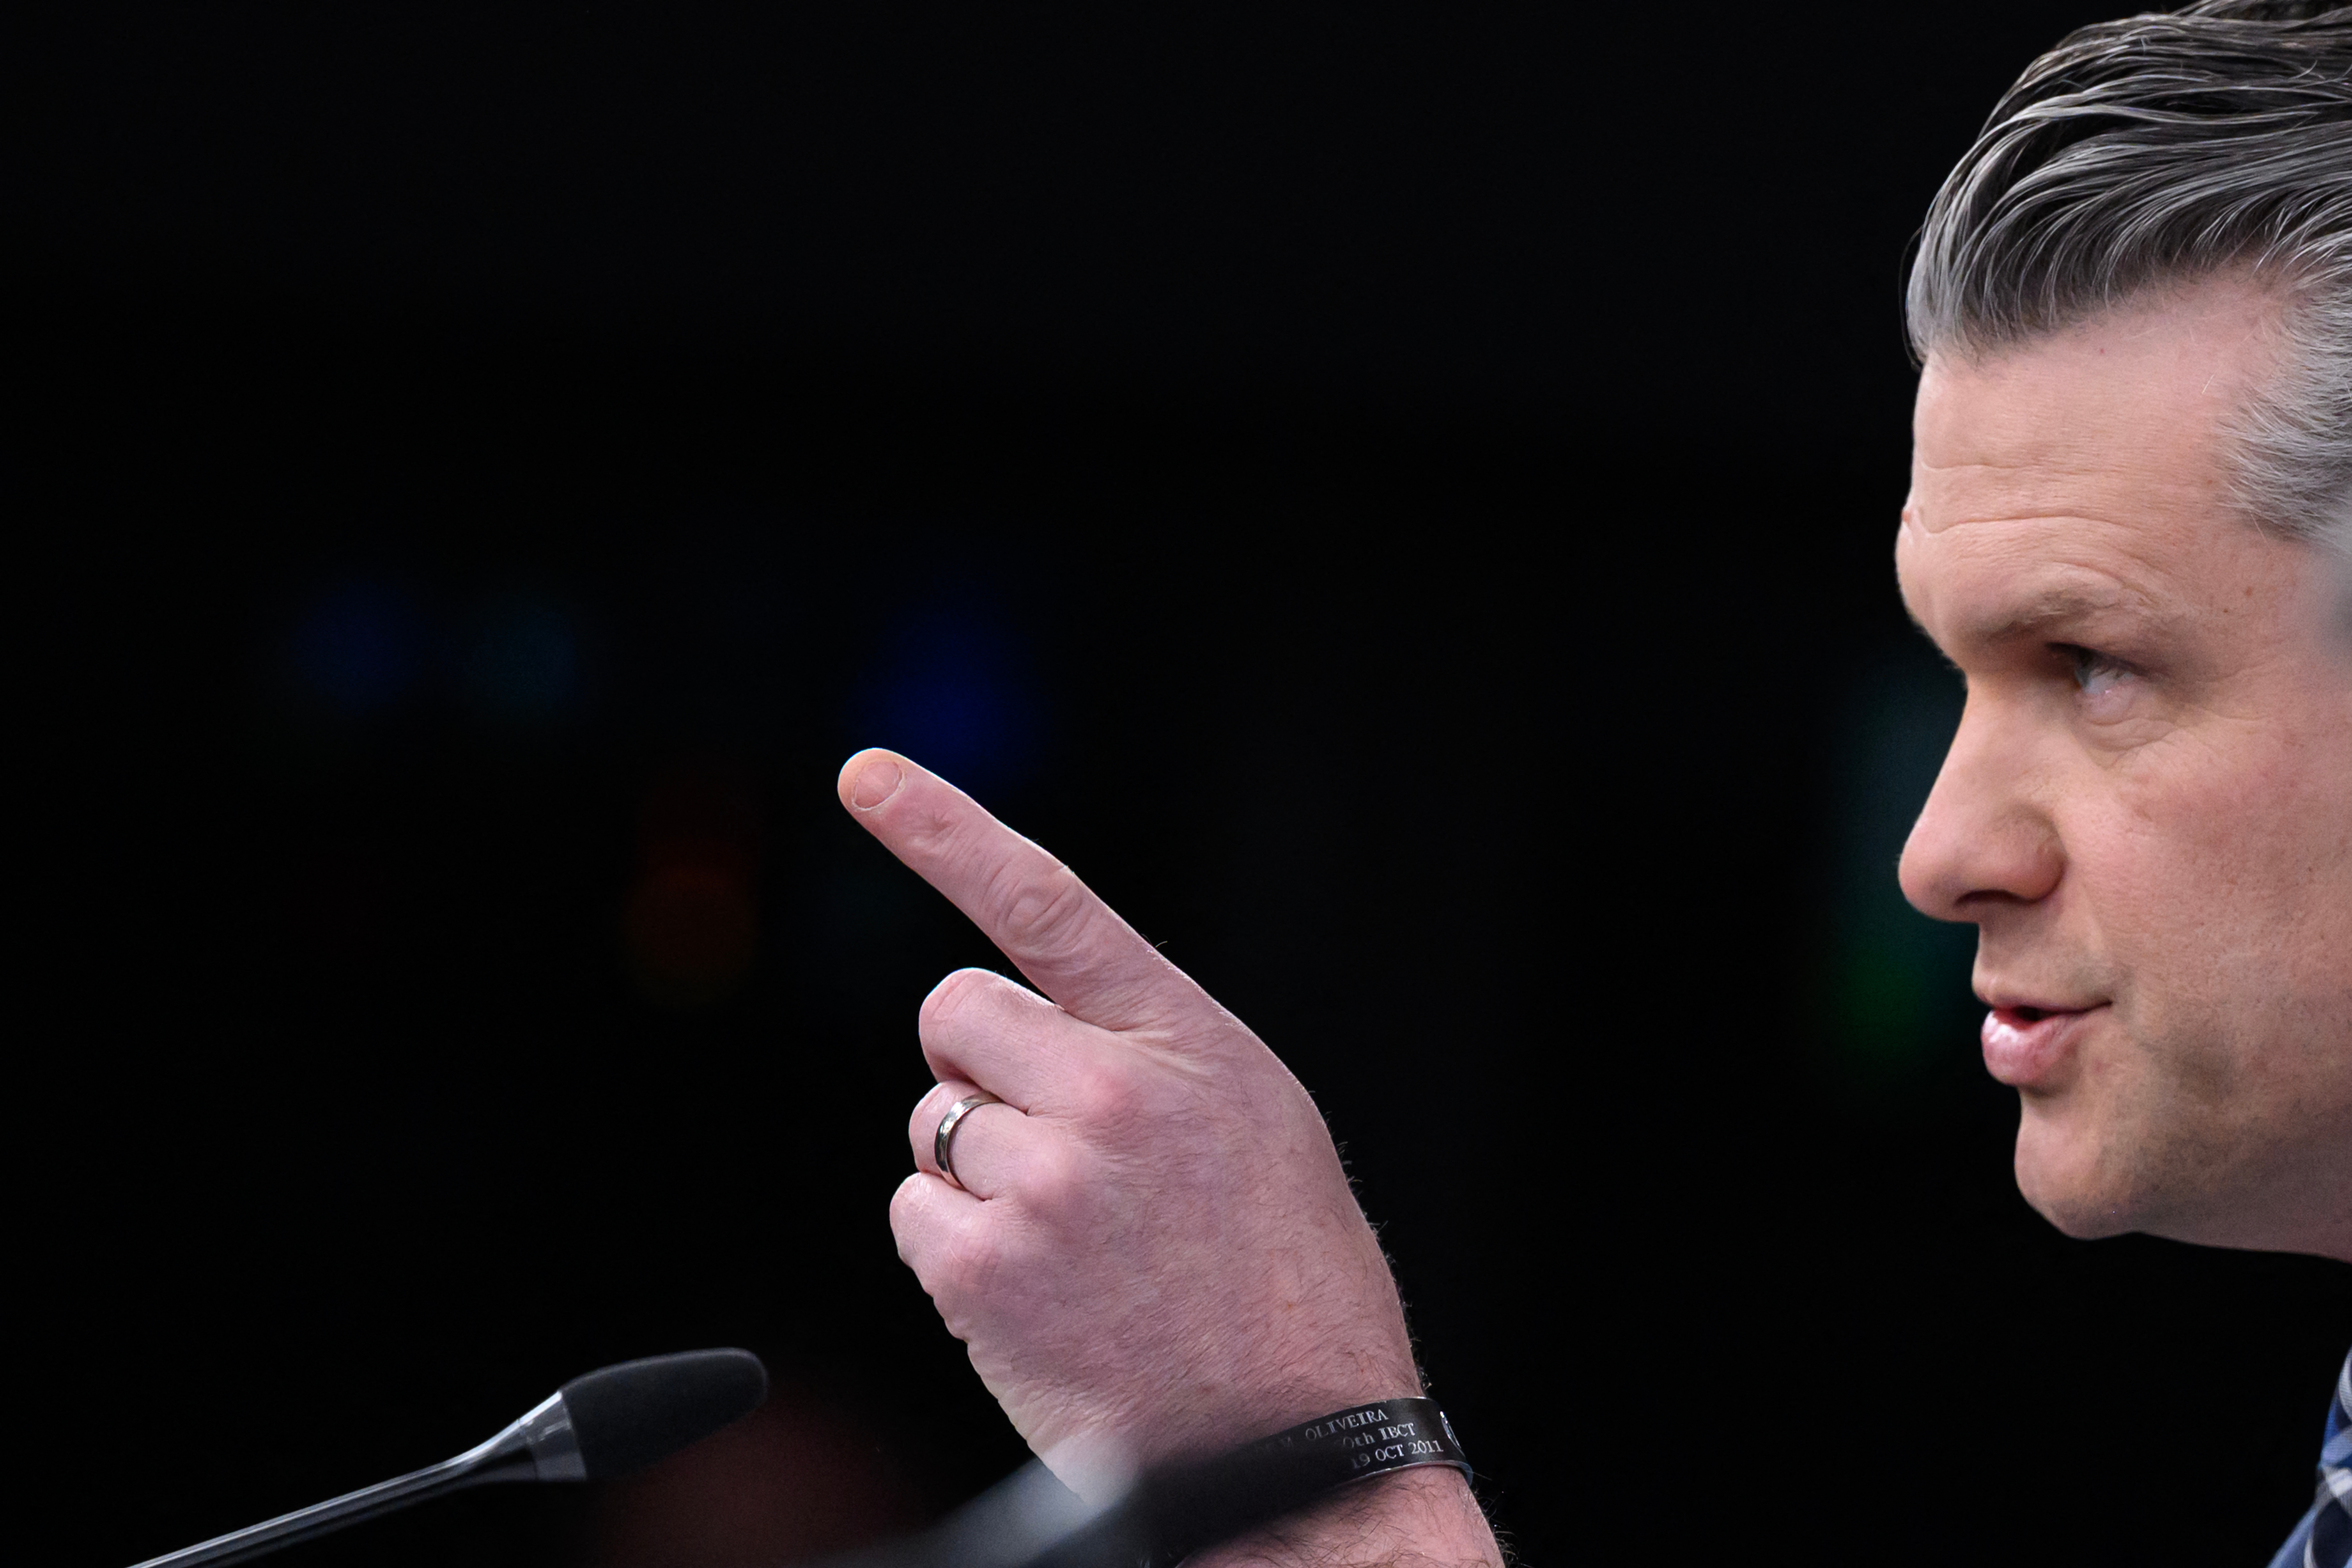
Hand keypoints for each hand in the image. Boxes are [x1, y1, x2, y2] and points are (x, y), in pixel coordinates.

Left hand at [837, 750, 1496, 1563]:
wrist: (1291, 1430)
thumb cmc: (1278, 1272)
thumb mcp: (1249, 1115)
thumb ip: (1144, 1043)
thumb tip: (1030, 1019)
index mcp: (1182, 1040)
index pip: (1044, 901)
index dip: (945, 827)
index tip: (868, 776)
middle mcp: (1108, 1094)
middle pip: (955, 1016)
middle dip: (982, 1065)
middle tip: (1057, 1141)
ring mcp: (1043, 1183)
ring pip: (933, 1121)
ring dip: (978, 1165)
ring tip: (1074, 1236)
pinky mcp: (985, 1271)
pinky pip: (913, 1211)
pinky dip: (957, 1244)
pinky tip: (1040, 1286)